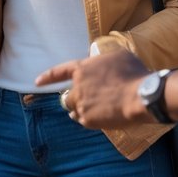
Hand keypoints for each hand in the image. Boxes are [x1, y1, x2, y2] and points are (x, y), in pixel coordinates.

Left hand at [35, 50, 151, 128]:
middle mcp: (77, 86)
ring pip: (75, 109)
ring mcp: (82, 104)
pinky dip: (92, 119)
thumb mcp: (118, 56)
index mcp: (82, 68)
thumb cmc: (132, 73)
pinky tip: (104, 116)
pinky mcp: (89, 120)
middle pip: (68, 95)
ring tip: (100, 108)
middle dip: (77, 98)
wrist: (140, 95)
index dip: (48, 77)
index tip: (37, 82)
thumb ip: (103, 61)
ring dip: (83, 109)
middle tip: (92, 99)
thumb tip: (103, 65)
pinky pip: (85, 120)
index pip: (59, 72)